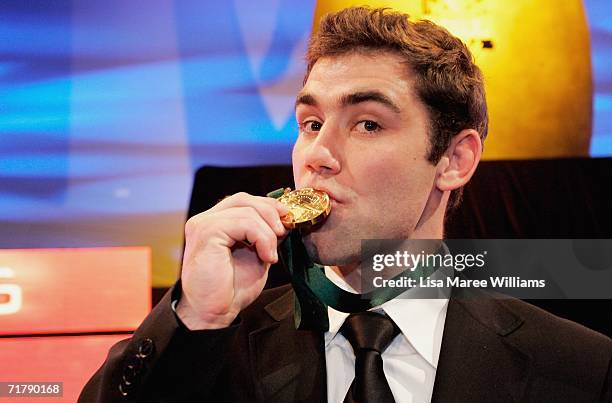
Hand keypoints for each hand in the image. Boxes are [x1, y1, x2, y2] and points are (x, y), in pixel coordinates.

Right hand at [176, 192, 288, 329]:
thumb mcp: (257, 255)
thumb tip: (284, 219)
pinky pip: (244, 223)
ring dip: (268, 233)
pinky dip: (262, 238)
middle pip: (244, 199)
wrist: (214, 312)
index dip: (267, 205)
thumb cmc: (231, 288)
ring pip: (247, 211)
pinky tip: (266, 256)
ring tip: (271, 254)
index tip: (287, 219)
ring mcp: (203, 224)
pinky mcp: (206, 232)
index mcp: (215, 223)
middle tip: (285, 231)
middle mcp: (205, 219)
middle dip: (270, 212)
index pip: (243, 201)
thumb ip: (265, 235)